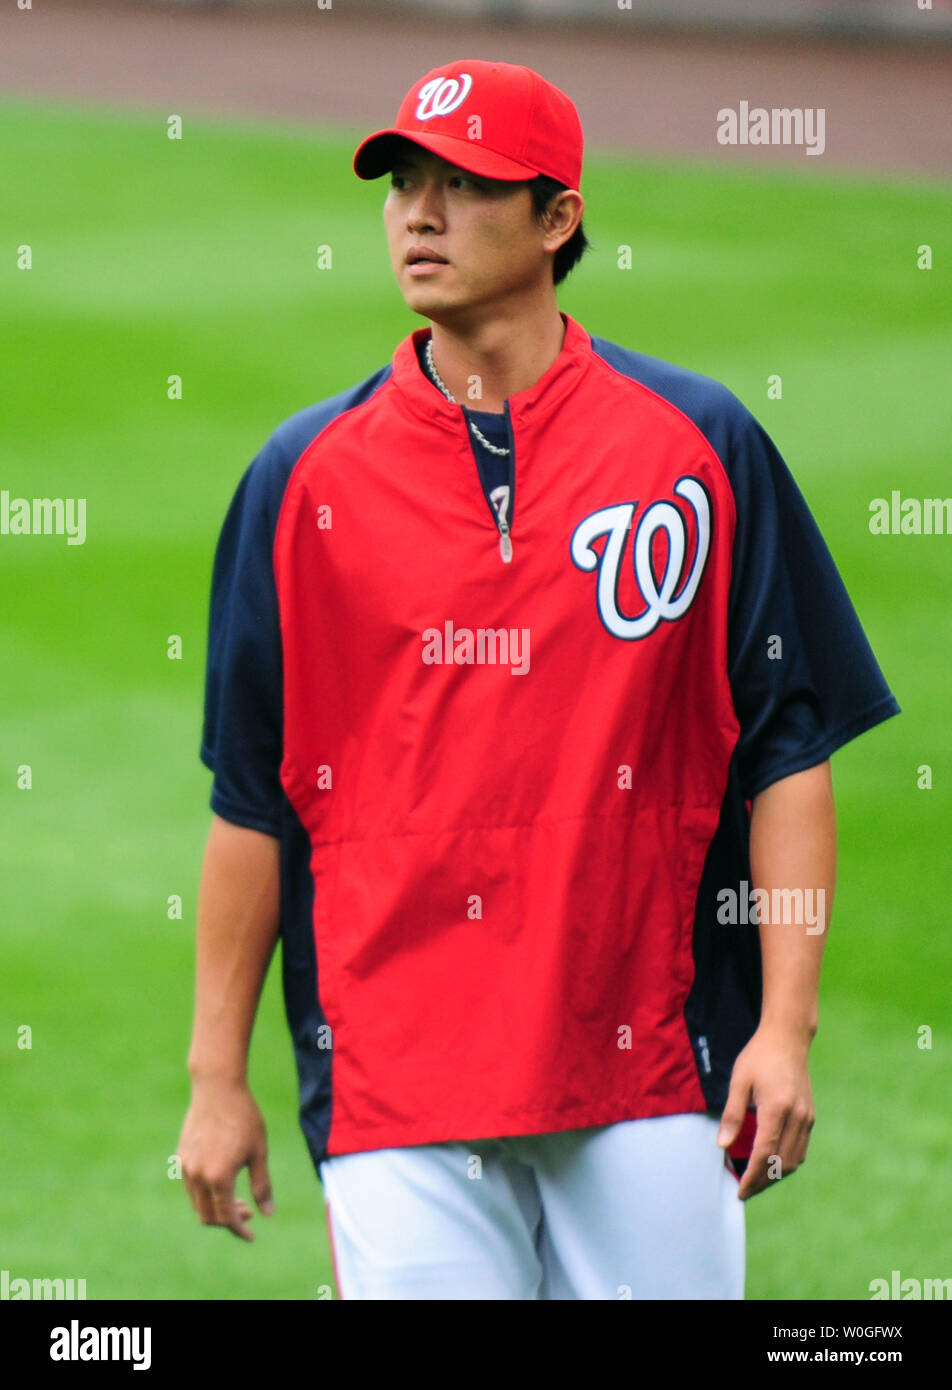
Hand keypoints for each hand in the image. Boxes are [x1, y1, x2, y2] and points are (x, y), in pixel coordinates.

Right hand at [177, 1077, 273, 1240]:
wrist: (217, 1088)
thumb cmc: (244, 1117)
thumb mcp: (259, 1152)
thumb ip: (262, 1185)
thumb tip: (267, 1213)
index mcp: (218, 1177)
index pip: (227, 1218)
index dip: (240, 1230)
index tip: (251, 1235)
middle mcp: (197, 1176)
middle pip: (208, 1216)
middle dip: (228, 1221)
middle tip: (249, 1211)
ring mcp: (186, 1167)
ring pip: (197, 1203)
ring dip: (216, 1208)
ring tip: (237, 1198)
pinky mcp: (181, 1156)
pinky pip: (191, 1187)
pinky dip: (205, 1194)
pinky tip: (222, 1182)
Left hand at [716, 1024, 814, 1200]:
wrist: (788, 1038)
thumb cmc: (759, 1056)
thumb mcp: (739, 1081)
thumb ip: (732, 1115)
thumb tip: (723, 1146)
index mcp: (777, 1107)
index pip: (765, 1153)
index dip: (752, 1176)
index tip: (740, 1191)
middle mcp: (797, 1116)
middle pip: (781, 1163)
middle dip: (763, 1182)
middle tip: (744, 1191)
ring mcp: (807, 1118)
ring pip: (794, 1160)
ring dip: (775, 1176)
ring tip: (755, 1181)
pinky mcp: (810, 1116)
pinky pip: (800, 1150)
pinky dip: (786, 1163)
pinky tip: (771, 1164)